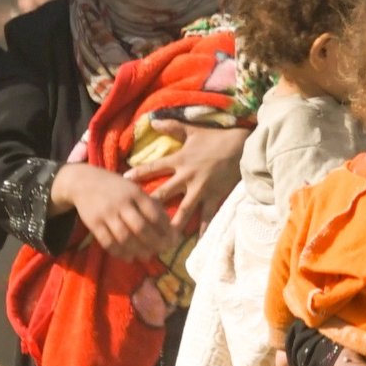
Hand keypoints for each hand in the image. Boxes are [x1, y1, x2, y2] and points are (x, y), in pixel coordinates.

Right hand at [52, 163, 174, 262]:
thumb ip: (150, 204)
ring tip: (147, 256)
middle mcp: (121, 203)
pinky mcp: (94, 223)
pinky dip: (120, 252)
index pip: (154, 213)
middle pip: (140, 228)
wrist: (83, 182)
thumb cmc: (115, 187)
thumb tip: (169, 224)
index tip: (173, 239)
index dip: (165, 229)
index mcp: (134, 193)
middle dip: (154, 242)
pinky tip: (129, 257)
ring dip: (138, 250)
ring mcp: (106, 214)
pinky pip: (108, 242)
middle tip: (162, 251)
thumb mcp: (134, 188)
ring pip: (124, 237)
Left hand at [124, 118, 247, 233]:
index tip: (124, 180)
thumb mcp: (192, 130)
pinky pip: (207, 216)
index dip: (139, 173)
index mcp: (179, 160)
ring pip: (183, 210)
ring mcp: (200, 189)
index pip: (154, 167)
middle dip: (149, 205)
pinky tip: (196, 244)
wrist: (241, 147)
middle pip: (164, 194)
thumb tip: (152, 121)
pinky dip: (202, 230)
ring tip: (161, 239)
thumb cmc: (216, 138)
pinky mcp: (214, 197)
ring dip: (172, 224)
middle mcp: (186, 177)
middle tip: (134, 218)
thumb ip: (172, 126)